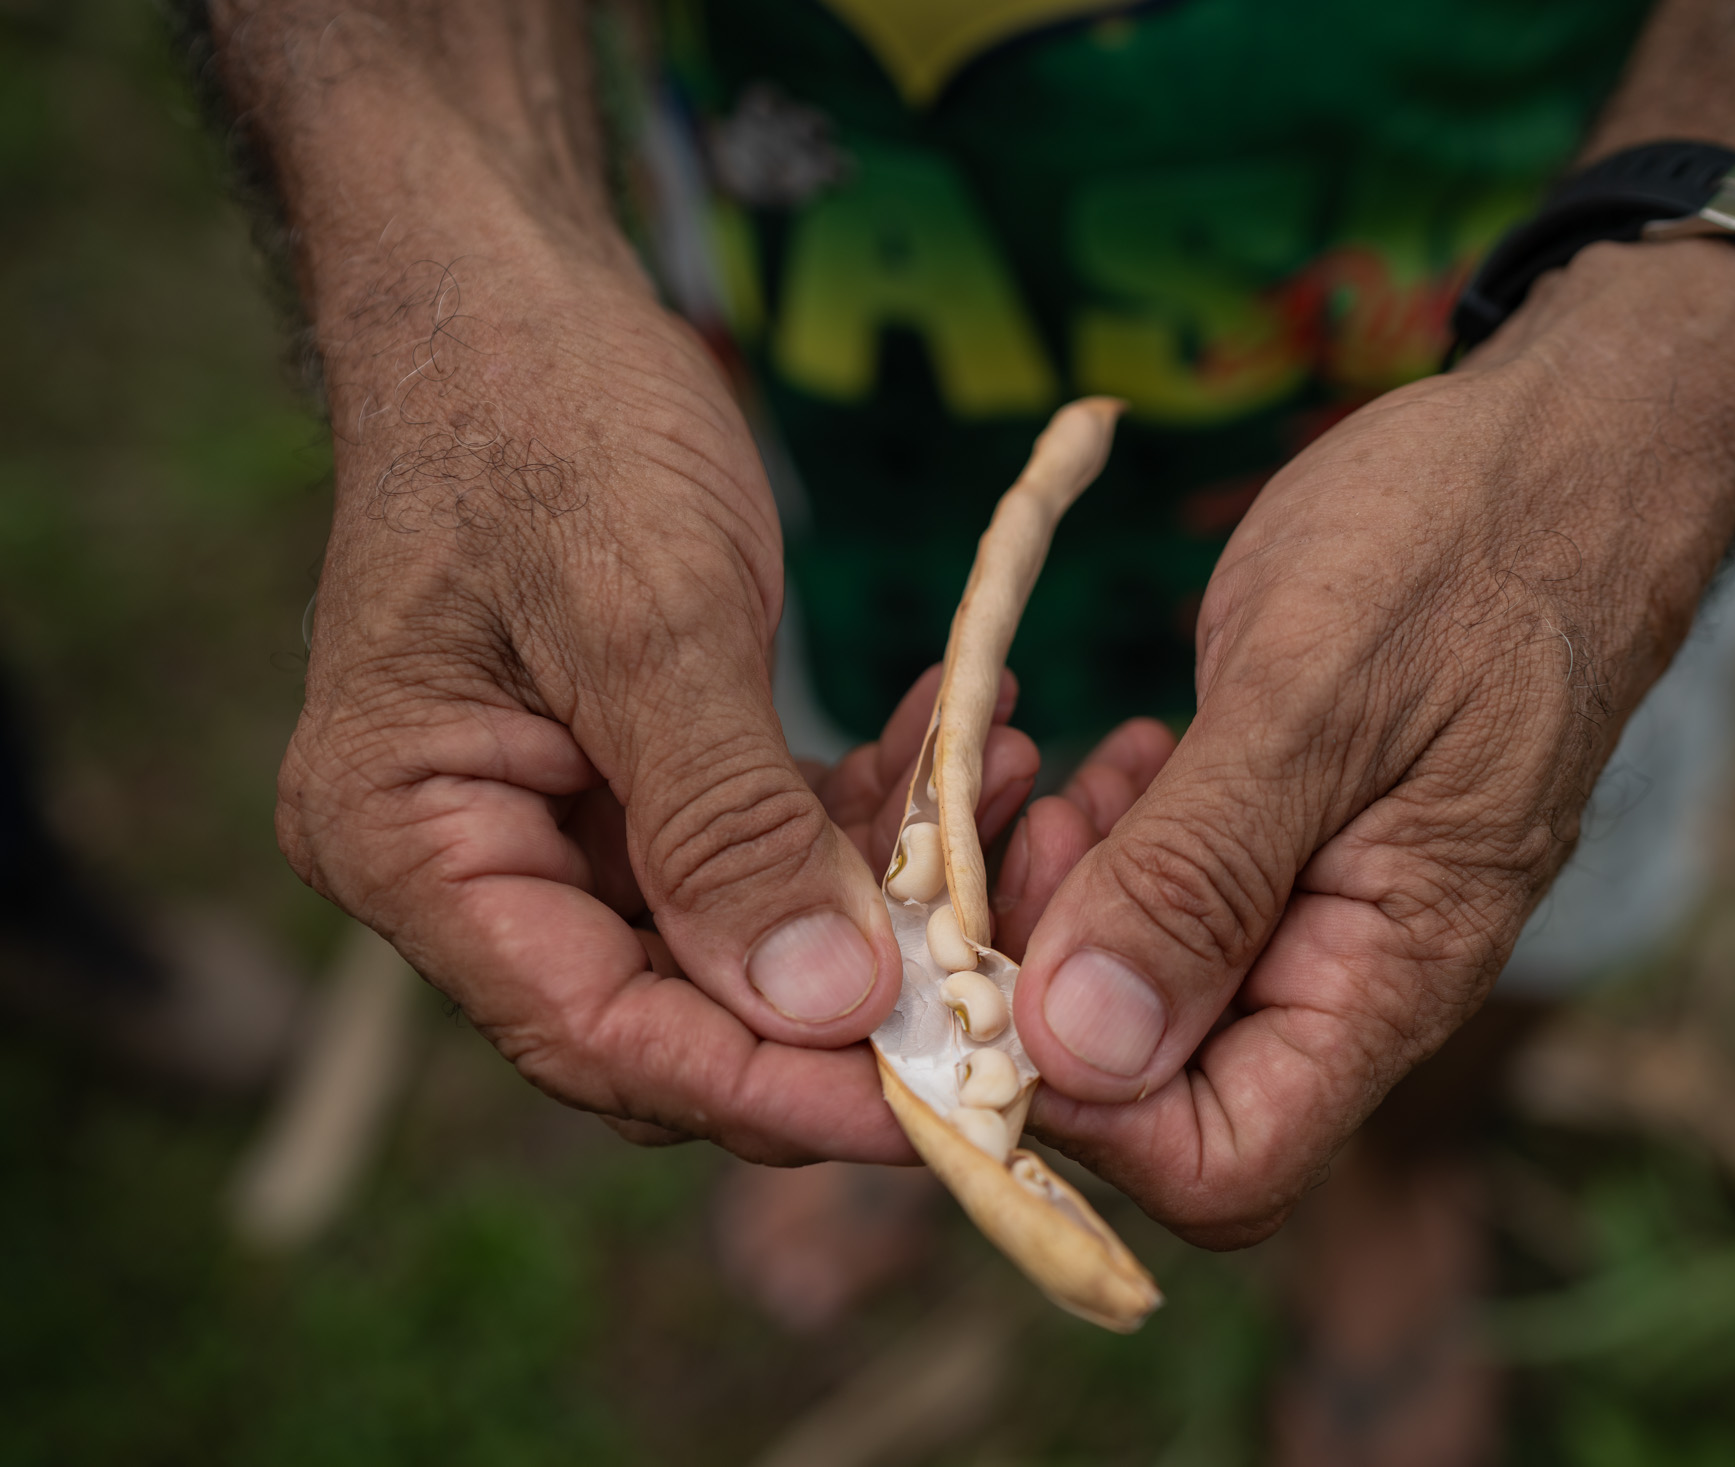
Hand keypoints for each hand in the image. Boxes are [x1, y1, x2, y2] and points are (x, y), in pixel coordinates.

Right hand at [276, 231, 1039, 1162]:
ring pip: (734, 944)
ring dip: (882, 900)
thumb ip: (723, 821)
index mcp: (410, 838)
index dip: (766, 1085)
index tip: (934, 1106)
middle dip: (843, 1011)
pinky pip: (760, 854)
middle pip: (665, 1017)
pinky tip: (975, 755)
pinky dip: (865, 821)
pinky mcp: (632, 783)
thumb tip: (822, 1014)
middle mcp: (466, 863)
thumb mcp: (646, 613)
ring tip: (1021, 806)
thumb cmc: (549, 418)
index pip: (592, 1031)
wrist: (515, 294)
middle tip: (1010, 990)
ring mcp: (551, 825)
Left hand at [1010, 238, 1734, 1244]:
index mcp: (1392, 975)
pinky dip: (1109, 857)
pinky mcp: (1290, 854)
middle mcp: (1355, 979)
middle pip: (1161, 1099)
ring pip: (1148, 1003)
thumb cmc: (1469, 545)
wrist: (1571, 449)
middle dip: (1046, 991)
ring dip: (1065, 913)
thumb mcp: (1316, 694)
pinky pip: (1170, 914)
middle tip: (1016, 831)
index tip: (993, 961)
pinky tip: (1107, 767)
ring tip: (1057, 781)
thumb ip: (1202, 875)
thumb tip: (1079, 1053)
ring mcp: (1322, 918)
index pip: (1222, 1165)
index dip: (1080, 1107)